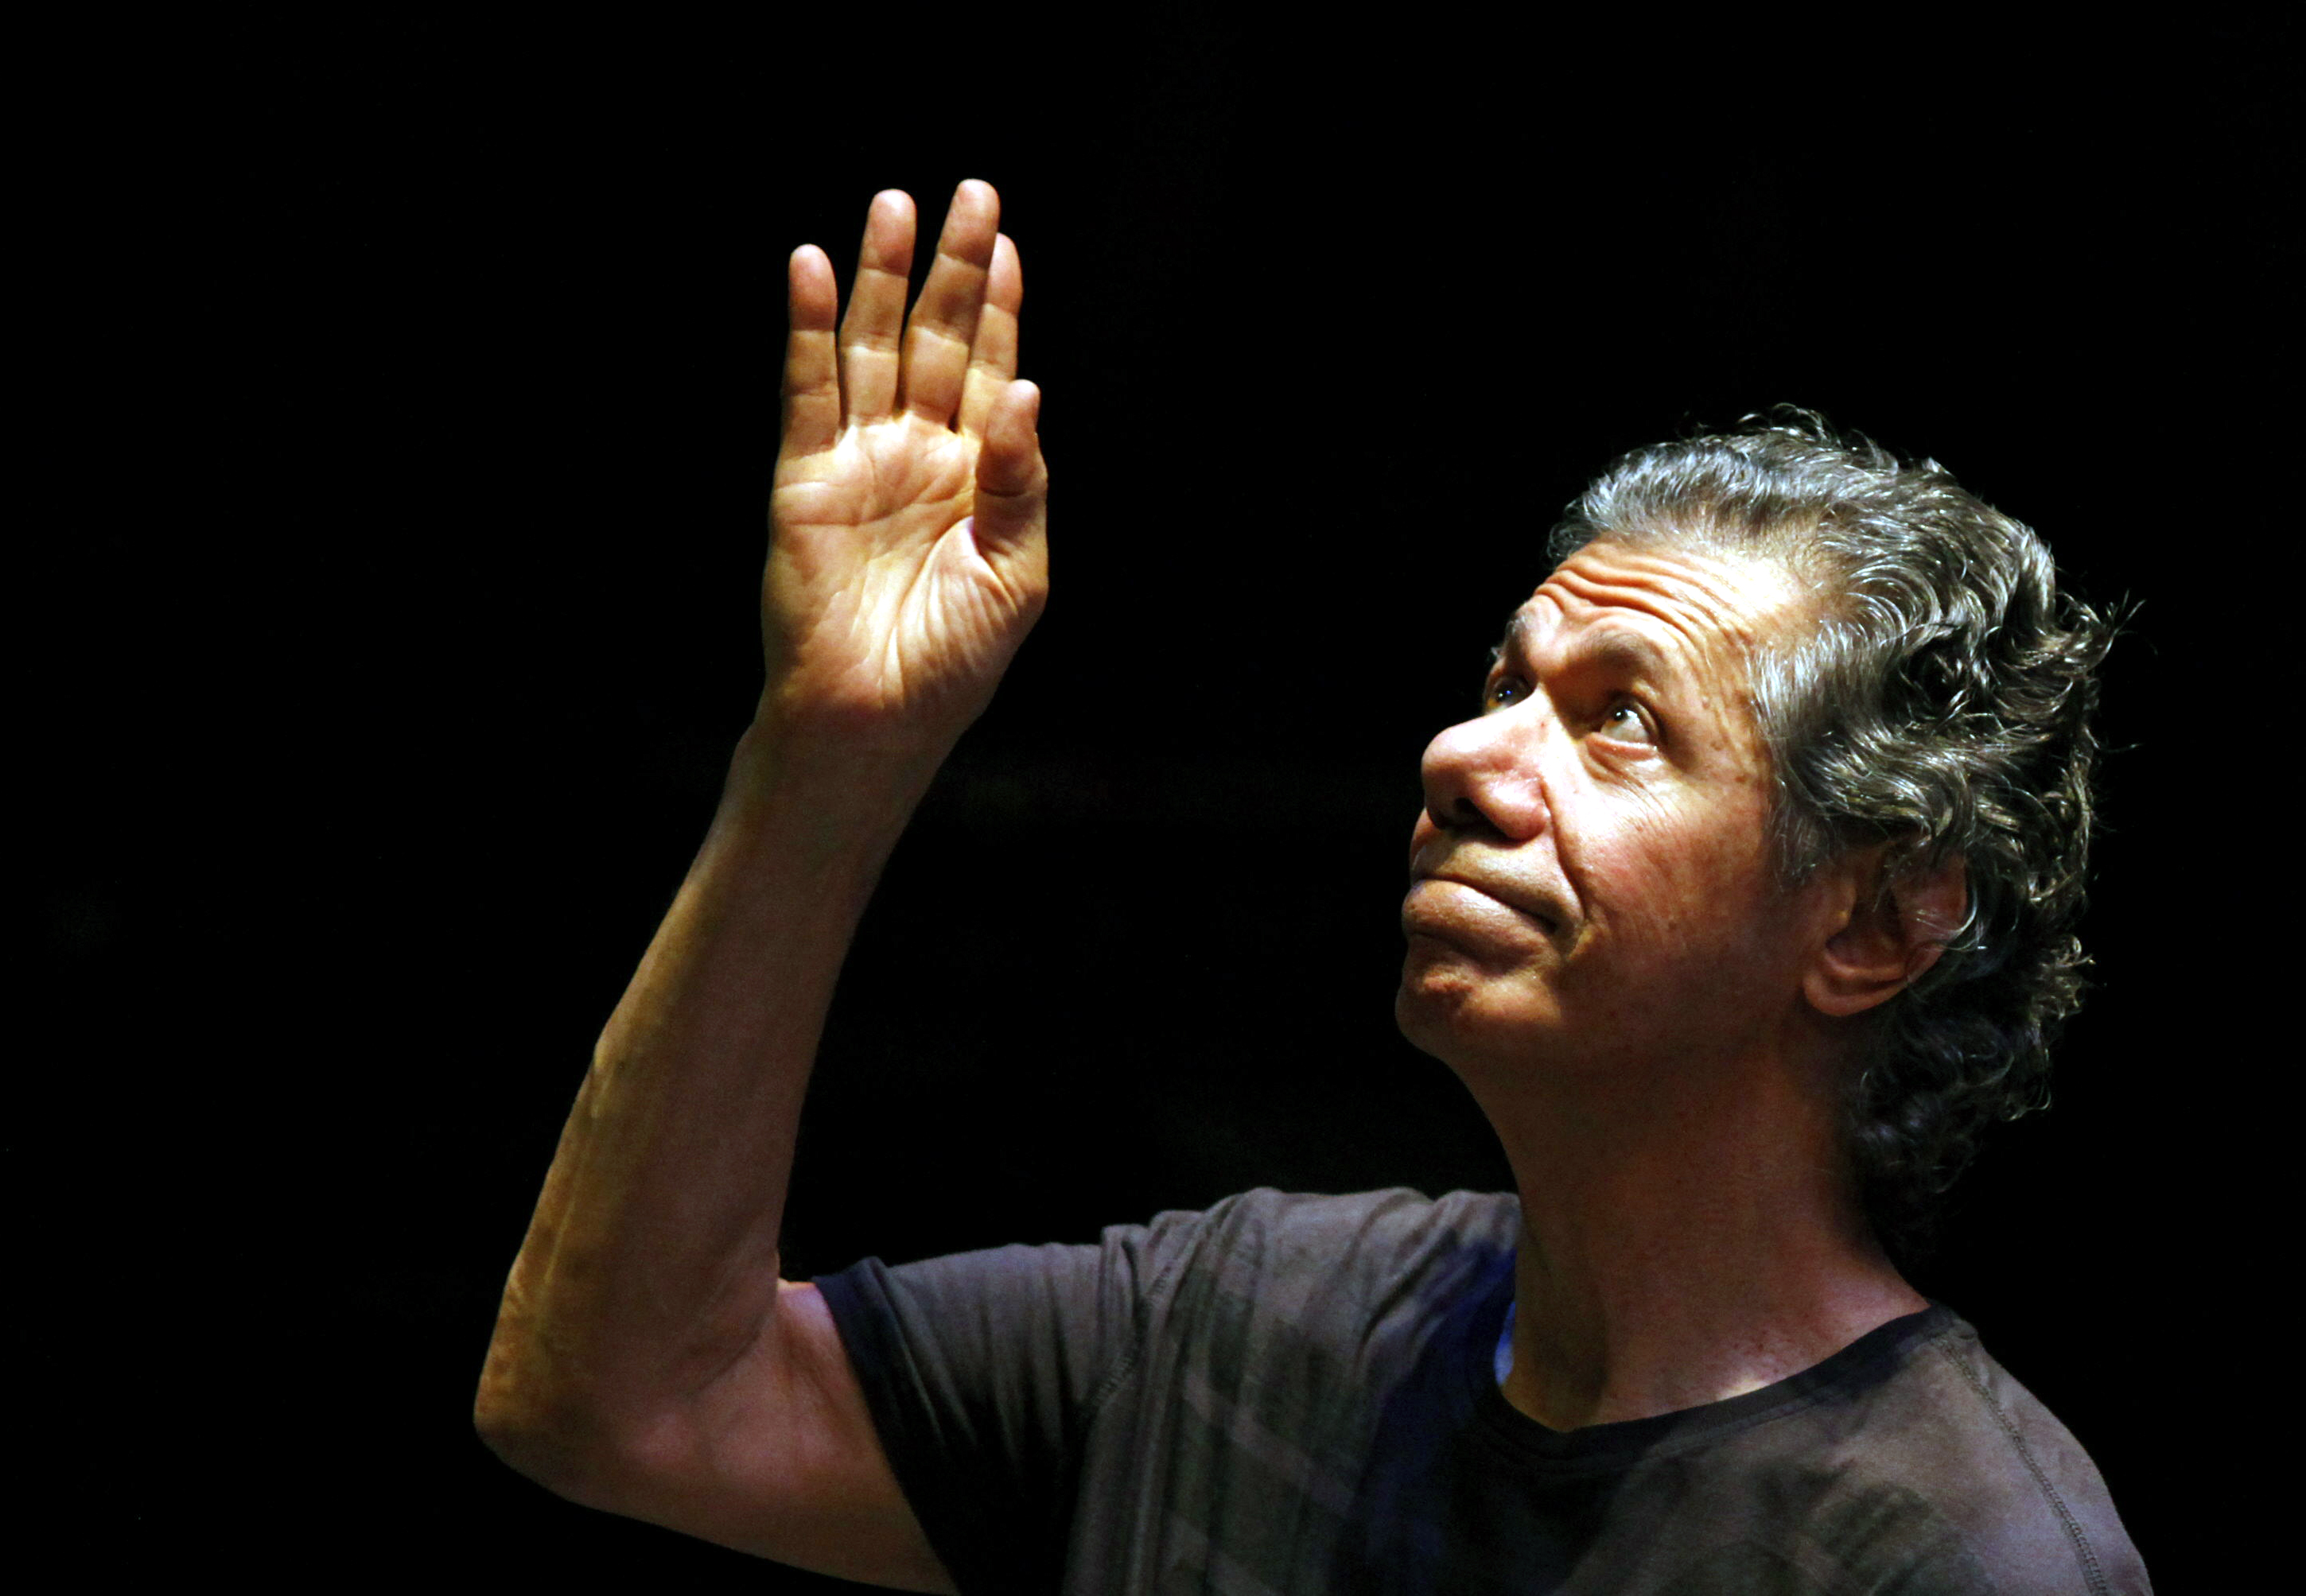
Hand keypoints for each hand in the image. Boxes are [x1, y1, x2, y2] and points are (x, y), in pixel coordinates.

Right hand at [764, 180, 1047, 751]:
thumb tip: (1028, 387)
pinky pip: (807, 390)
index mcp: (979, 477)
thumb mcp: (1017, 572)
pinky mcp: (803, 476)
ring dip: (882, 279)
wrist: (874, 719)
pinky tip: (809, 269)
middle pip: (938, 340)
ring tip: (893, 205)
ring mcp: (860, 460)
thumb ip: (1023, 479)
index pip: (992, 370)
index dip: (1000, 306)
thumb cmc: (953, 661)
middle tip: (972, 192)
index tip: (1008, 242)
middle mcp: (919, 455)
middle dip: (954, 268)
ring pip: (873, 348)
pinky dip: (804, 328)